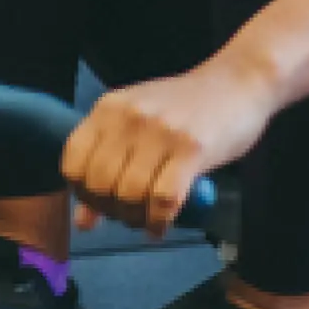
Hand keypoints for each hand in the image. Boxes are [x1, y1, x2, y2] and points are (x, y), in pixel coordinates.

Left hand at [61, 57, 278, 239]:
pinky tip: (161, 226)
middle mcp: (128, 118)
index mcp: (108, 108)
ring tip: (145, 220)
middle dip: (109, 211)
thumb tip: (82, 222)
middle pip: (98, 184)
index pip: (72, 162)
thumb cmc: (184, 107)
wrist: (237, 82)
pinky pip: (164, 199)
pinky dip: (159, 222)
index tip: (99, 203)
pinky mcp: (192, 149)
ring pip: (129, 195)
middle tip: (126, 216)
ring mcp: (160, 132)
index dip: (81, 193)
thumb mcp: (137, 124)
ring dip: (135, 219)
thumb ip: (107, 163)